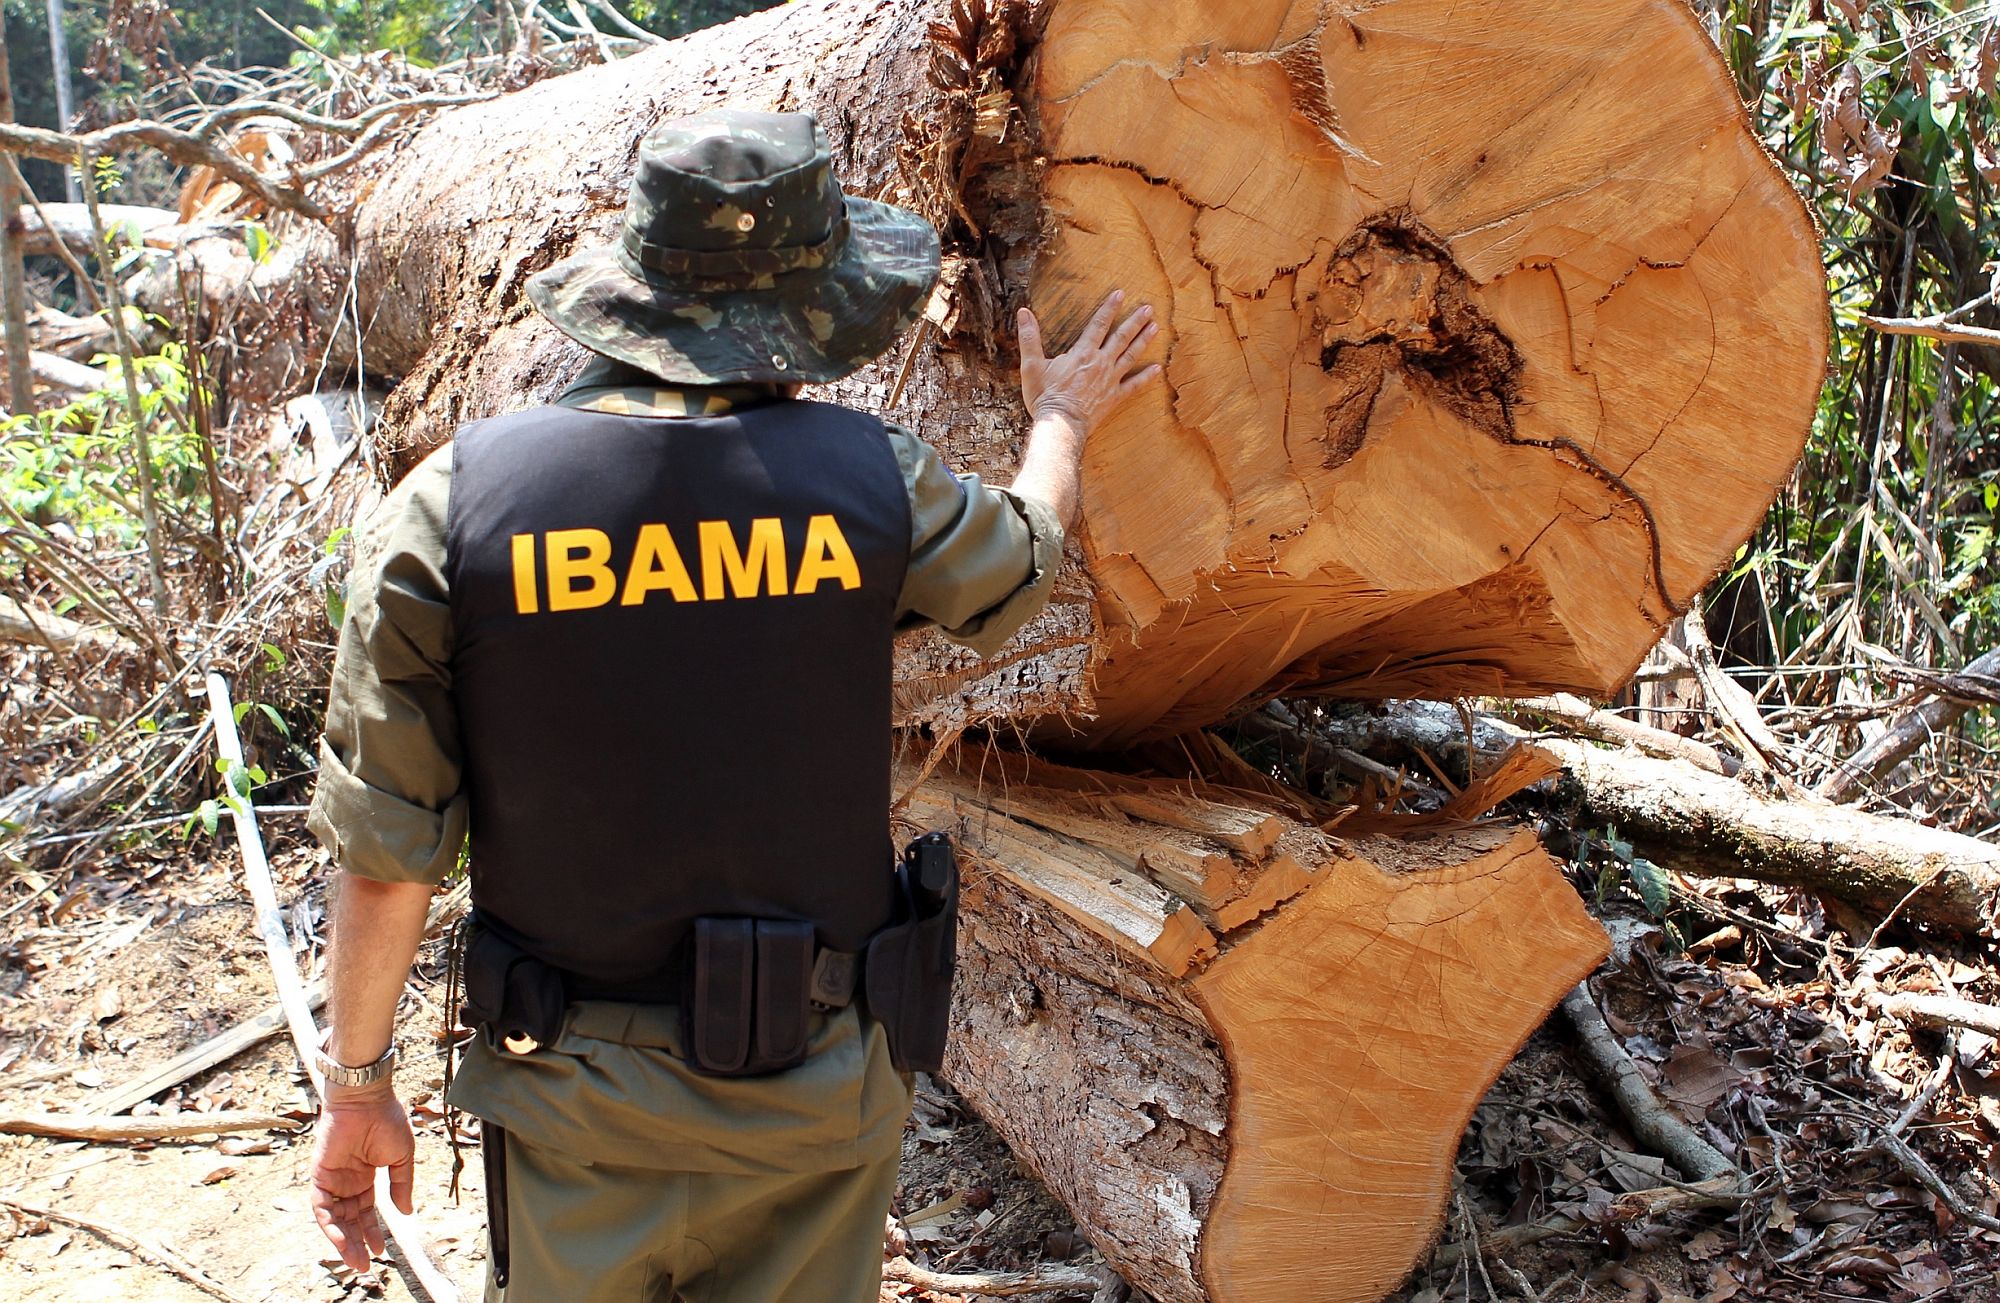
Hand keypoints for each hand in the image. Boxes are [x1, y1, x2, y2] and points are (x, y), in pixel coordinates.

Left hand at [310, 1086, 415, 1273]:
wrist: (367, 1098)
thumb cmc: (387, 1119)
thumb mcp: (402, 1157)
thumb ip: (401, 1185)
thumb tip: (405, 1212)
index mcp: (366, 1176)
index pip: (366, 1211)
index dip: (373, 1231)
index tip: (382, 1250)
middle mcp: (346, 1181)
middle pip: (350, 1220)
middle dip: (357, 1243)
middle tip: (366, 1265)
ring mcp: (332, 1180)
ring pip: (334, 1219)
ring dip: (344, 1241)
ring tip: (356, 1260)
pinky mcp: (319, 1176)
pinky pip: (321, 1208)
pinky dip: (330, 1226)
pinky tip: (343, 1240)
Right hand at [1018, 290, 1160, 433]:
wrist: (1060, 425)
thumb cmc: (1045, 396)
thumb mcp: (1031, 365)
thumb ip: (1029, 337)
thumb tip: (1023, 312)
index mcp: (1082, 353)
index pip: (1098, 324)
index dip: (1109, 308)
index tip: (1120, 294)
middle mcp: (1100, 363)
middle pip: (1121, 337)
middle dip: (1135, 321)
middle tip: (1148, 308)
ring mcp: (1110, 380)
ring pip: (1131, 356)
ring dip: (1143, 340)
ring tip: (1156, 327)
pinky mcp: (1114, 398)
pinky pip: (1133, 386)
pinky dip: (1146, 377)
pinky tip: (1157, 369)